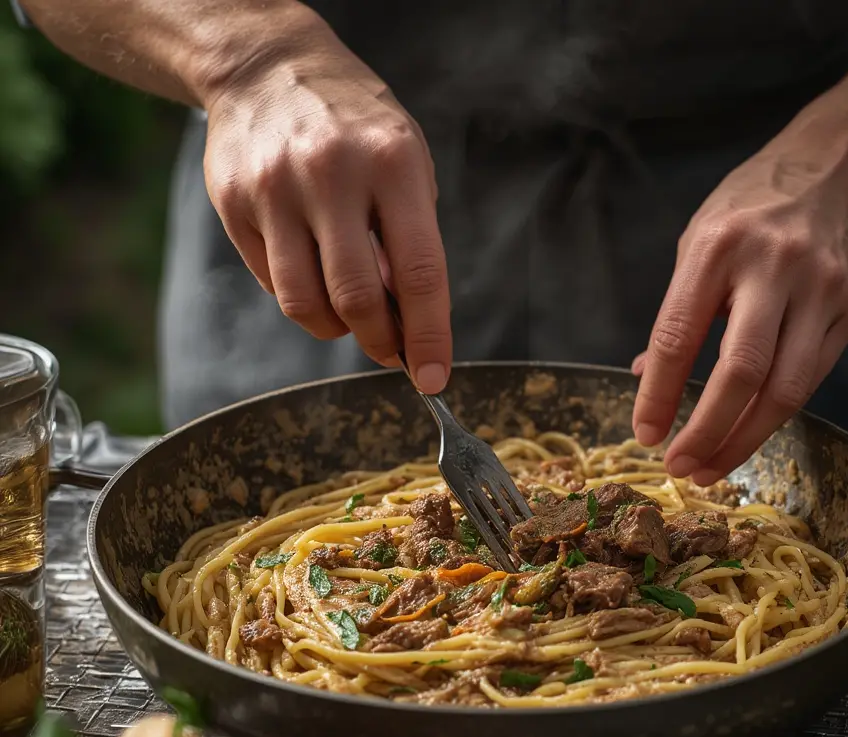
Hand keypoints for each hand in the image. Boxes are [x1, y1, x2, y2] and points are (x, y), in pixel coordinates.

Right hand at [200, 14, 449, 392]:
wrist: (266, 66)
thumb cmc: (355, 126)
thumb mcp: (406, 163)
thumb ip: (411, 240)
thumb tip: (407, 322)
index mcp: (392, 163)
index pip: (419, 273)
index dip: (429, 336)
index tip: (433, 377)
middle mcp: (331, 173)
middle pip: (356, 298)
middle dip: (380, 342)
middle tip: (390, 350)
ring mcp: (275, 187)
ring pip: (305, 303)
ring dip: (335, 329)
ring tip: (349, 314)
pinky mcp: (232, 201)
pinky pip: (271, 283)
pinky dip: (301, 297)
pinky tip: (312, 270)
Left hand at [631, 136, 847, 484]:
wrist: (833, 173)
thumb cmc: (747, 213)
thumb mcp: (694, 246)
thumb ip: (674, 314)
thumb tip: (647, 379)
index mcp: (718, 247)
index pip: (679, 336)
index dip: (660, 395)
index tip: (645, 435)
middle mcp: (774, 267)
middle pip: (741, 372)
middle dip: (707, 432)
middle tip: (680, 468)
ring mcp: (820, 290)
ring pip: (785, 389)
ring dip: (743, 441)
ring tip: (710, 468)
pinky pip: (810, 380)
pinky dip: (772, 416)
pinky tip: (746, 434)